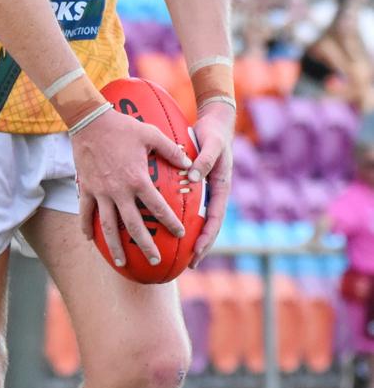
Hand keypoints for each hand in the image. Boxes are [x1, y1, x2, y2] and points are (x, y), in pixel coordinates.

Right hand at [71, 107, 192, 267]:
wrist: (90, 121)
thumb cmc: (123, 126)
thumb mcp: (151, 134)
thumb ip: (171, 150)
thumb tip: (189, 163)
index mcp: (138, 179)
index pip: (158, 207)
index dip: (170, 222)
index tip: (180, 234)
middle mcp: (119, 191)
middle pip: (133, 225)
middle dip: (145, 245)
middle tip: (155, 260)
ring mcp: (101, 192)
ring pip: (108, 226)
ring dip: (114, 246)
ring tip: (121, 262)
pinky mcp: (86, 188)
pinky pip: (85, 212)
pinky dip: (87, 227)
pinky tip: (90, 240)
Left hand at [187, 100, 234, 267]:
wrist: (216, 123)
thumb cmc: (214, 134)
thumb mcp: (211, 145)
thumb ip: (204, 160)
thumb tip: (193, 177)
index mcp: (221, 188)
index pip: (215, 219)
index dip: (207, 237)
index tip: (197, 252)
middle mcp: (214, 193)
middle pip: (208, 225)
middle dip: (200, 246)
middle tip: (188, 264)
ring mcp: (206, 191)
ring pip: (199, 218)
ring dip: (191, 236)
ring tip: (177, 254)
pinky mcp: (197, 185)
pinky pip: (189, 204)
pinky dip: (181, 216)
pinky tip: (166, 224)